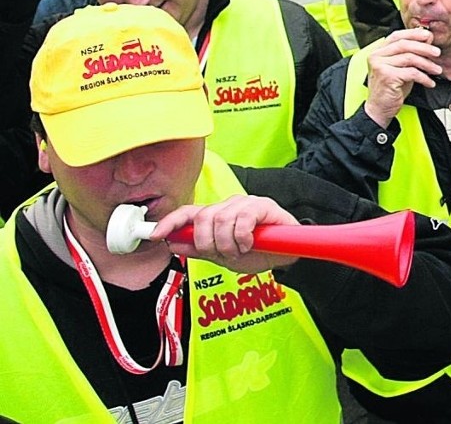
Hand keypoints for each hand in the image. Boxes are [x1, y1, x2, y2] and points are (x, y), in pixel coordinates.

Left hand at [151, 195, 300, 272]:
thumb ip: (199, 249)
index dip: (170, 222)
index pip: (188, 213)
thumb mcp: (223, 256)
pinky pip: (242, 219)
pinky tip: (249, 243)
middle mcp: (229, 205)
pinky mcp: (263, 205)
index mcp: (217, 216)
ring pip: (221, 220)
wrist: (286, 256)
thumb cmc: (259, 252)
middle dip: (208, 243)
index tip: (155, 234)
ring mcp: (246, 203)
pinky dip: (242, 238)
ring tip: (240, 251)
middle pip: (203, 218)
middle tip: (223, 254)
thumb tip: (173, 244)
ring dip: (228, 244)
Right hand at [364, 28, 442, 127]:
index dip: (414, 34)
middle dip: (424, 48)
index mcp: (378, 51)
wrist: (379, 109)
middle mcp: (377, 56)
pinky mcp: (387, 76)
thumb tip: (426, 41)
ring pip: (410, 58)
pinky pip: (412, 73)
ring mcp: (380, 65)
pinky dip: (424, 77)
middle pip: (405, 44)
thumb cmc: (390, 89)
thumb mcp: (401, 68)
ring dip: (427, 64)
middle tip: (437, 53)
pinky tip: (430, 82)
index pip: (397, 36)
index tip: (428, 36)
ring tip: (436, 70)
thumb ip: (410, 55)